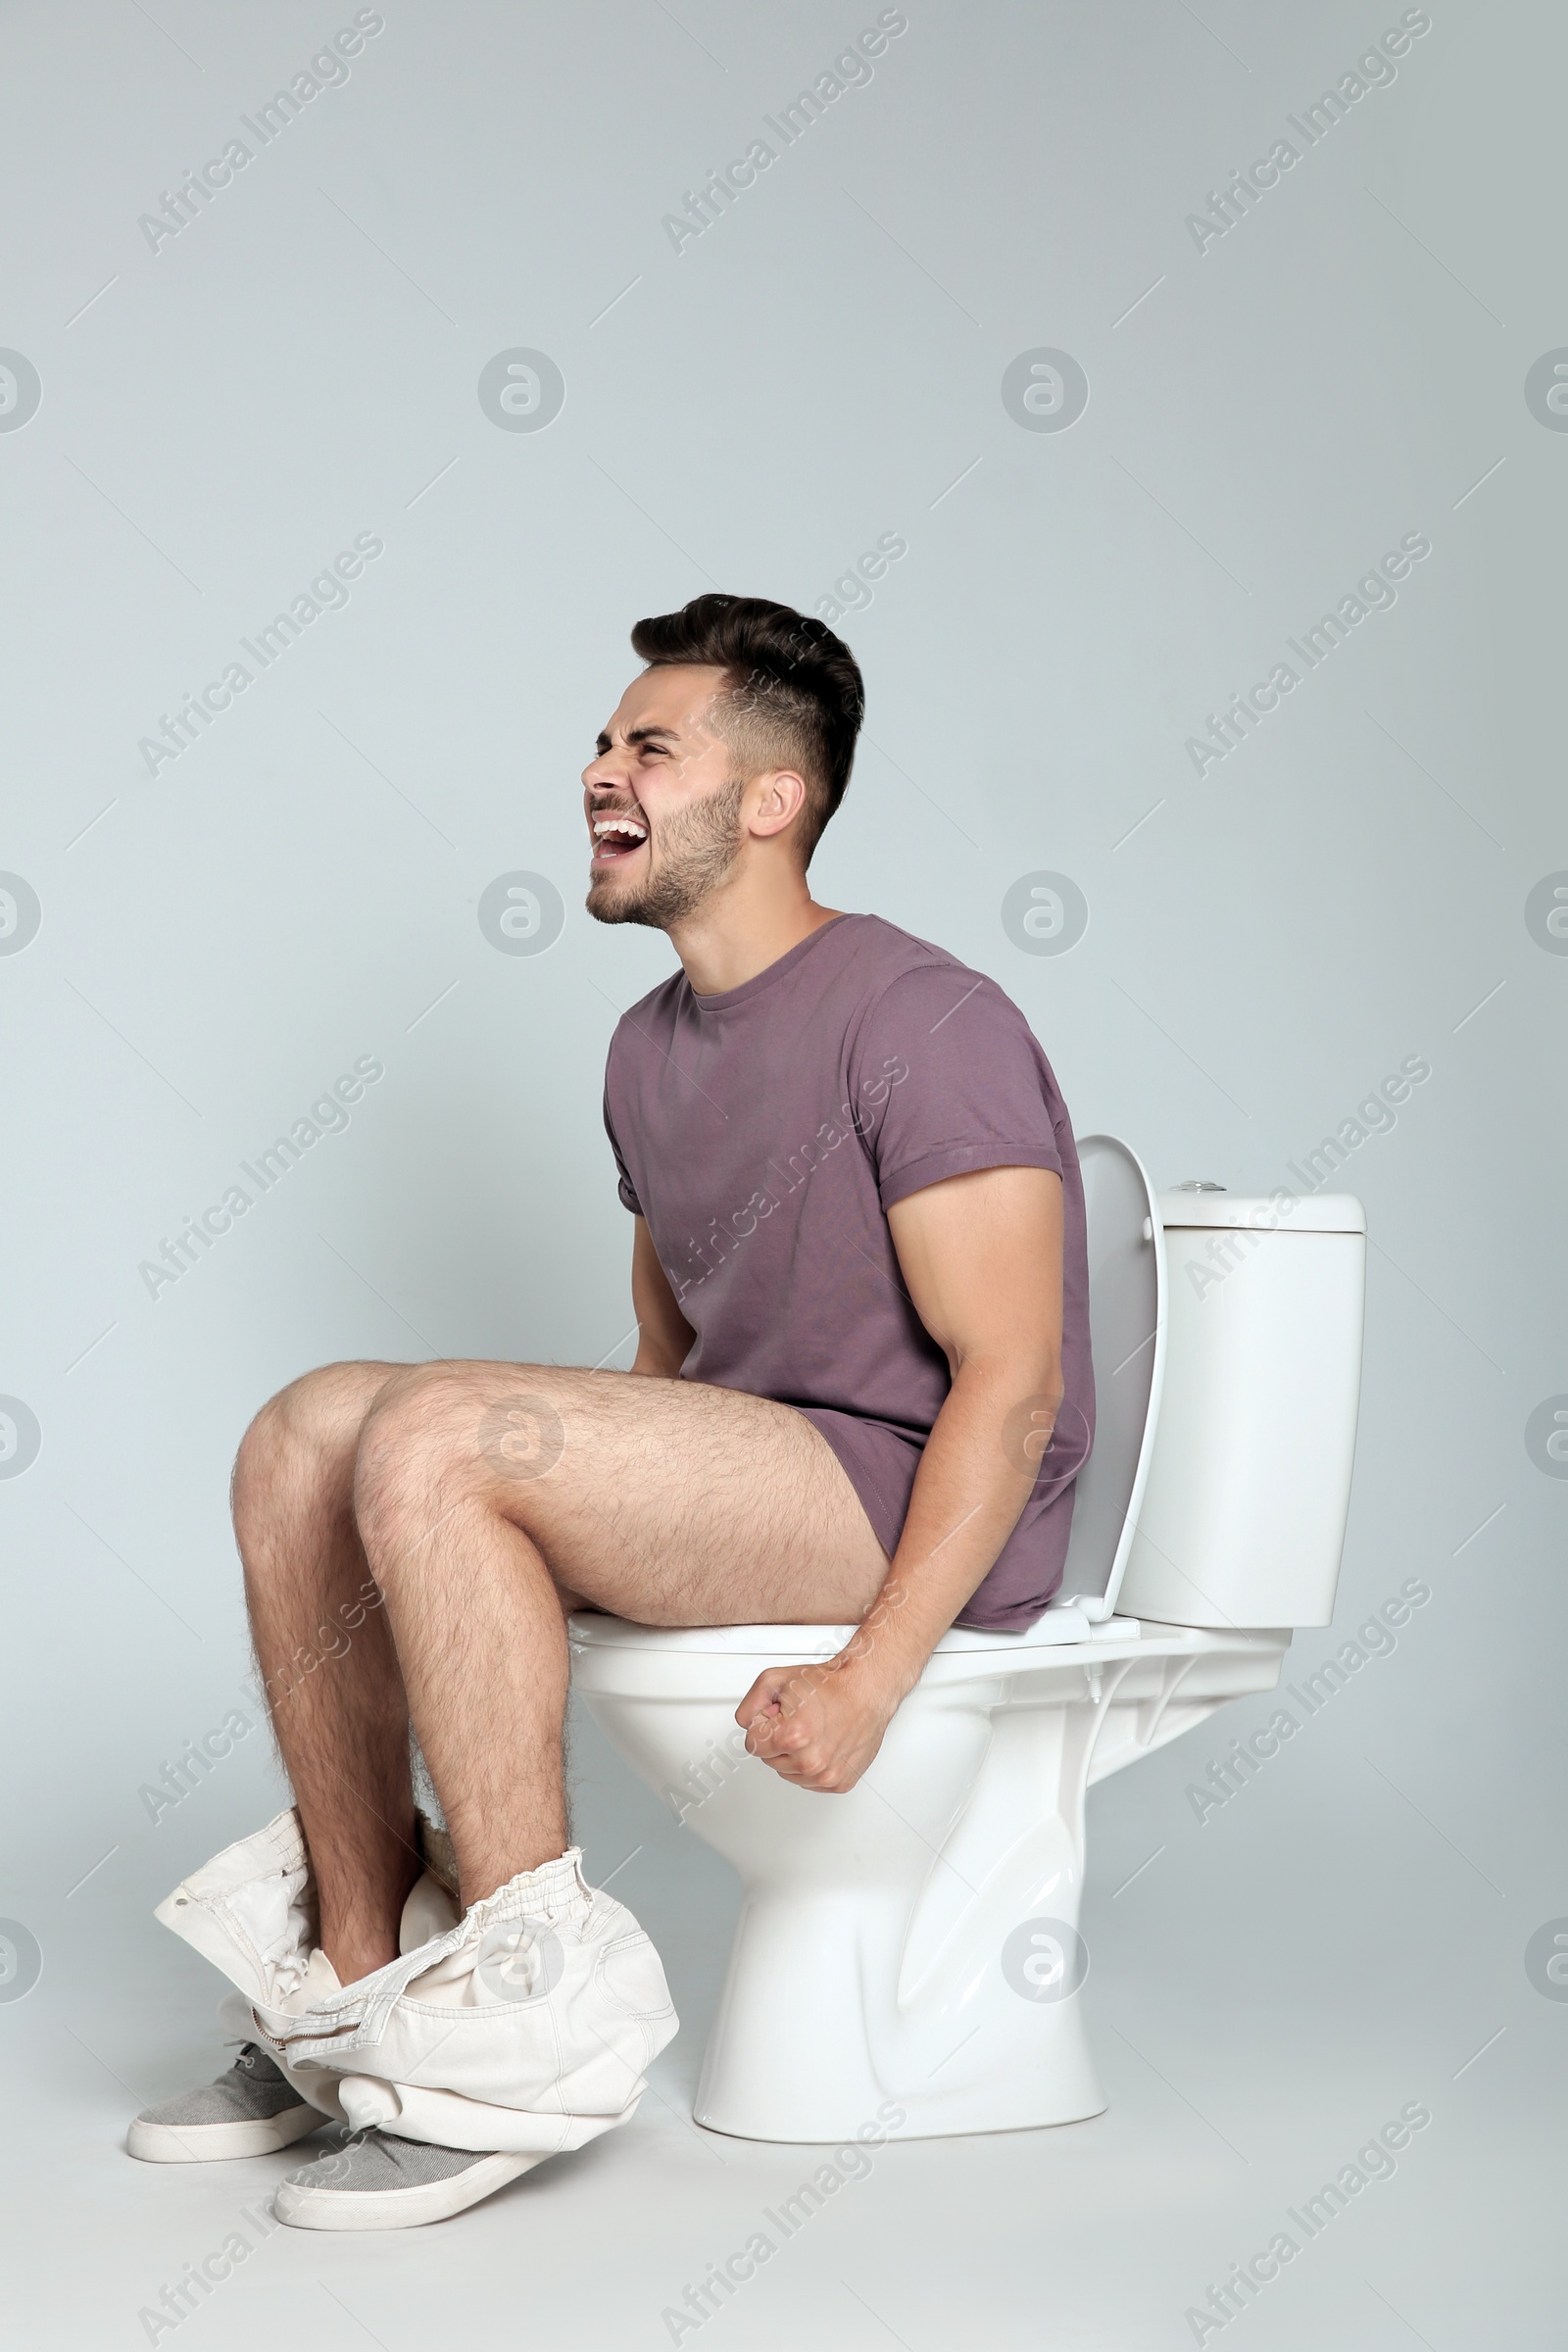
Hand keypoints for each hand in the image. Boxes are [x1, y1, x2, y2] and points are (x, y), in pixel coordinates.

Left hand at [735, 1655, 900, 1794]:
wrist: (866, 1688)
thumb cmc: (830, 1684)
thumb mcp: (775, 1680)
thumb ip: (749, 1705)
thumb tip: (745, 1724)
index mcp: (791, 1737)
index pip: (752, 1745)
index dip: (763, 1725)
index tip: (778, 1715)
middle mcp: (810, 1761)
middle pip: (770, 1760)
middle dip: (778, 1739)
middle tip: (799, 1719)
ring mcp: (826, 1775)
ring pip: (789, 1773)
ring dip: (795, 1755)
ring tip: (813, 1730)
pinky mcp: (839, 1782)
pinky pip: (810, 1782)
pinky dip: (813, 1766)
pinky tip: (824, 1743)